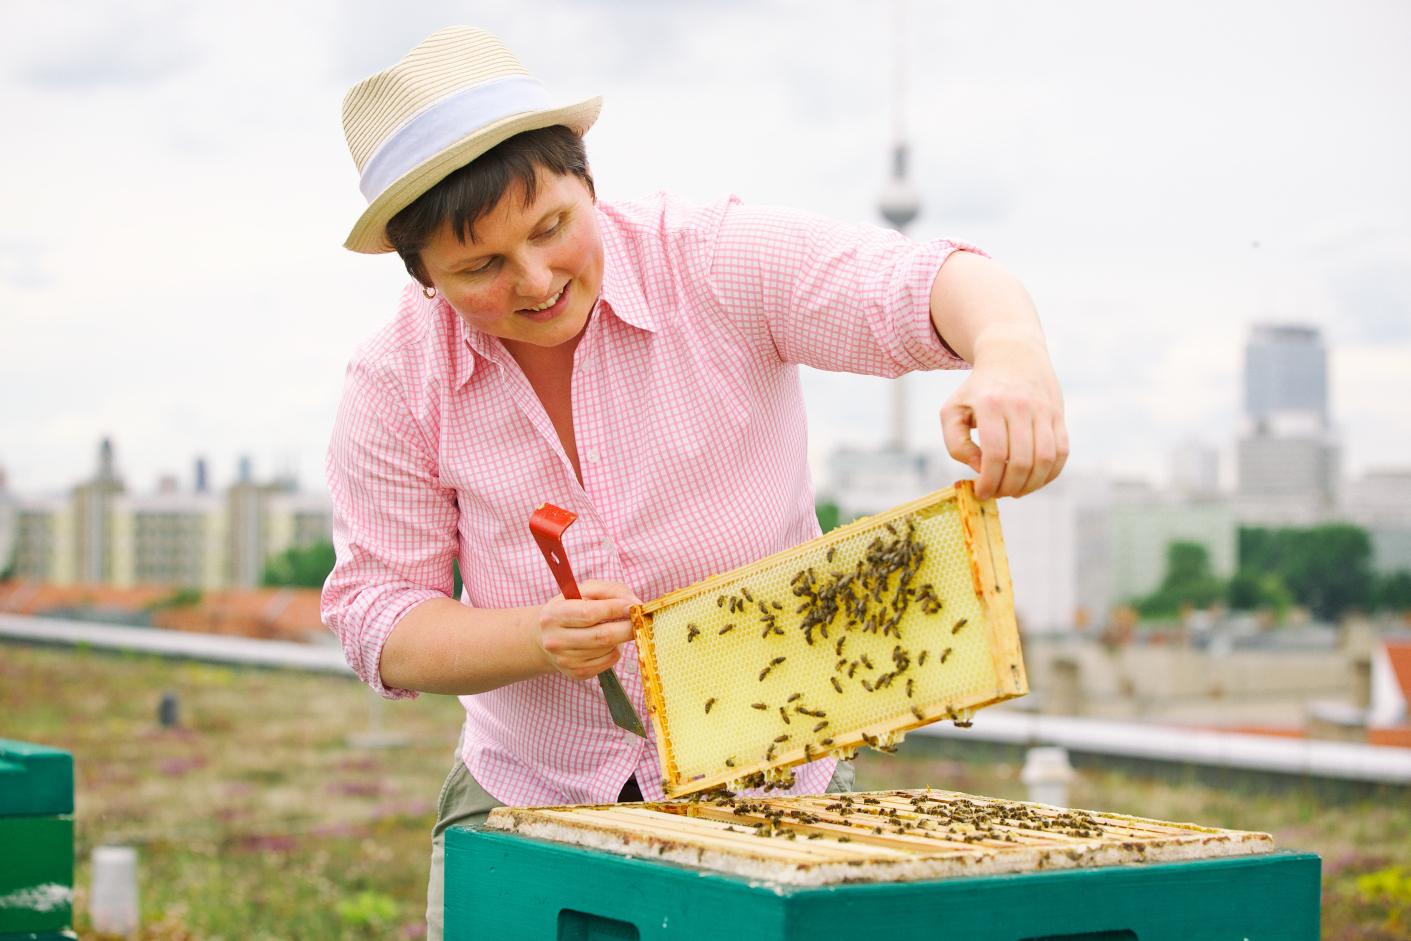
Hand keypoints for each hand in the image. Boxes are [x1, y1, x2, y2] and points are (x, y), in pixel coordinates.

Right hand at [536, 580, 640, 680]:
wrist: (546, 637)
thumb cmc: (571, 608)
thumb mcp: (584, 591)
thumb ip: (611, 591)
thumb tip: (636, 604)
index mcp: (554, 615)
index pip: (589, 613)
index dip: (616, 609)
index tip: (635, 606)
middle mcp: (556, 640)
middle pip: (602, 636)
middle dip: (627, 627)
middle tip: (640, 621)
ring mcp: (565, 660)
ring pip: (608, 649)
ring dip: (620, 638)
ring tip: (614, 628)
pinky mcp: (577, 673)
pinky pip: (609, 661)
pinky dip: (615, 650)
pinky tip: (607, 642)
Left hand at [939, 333, 1067, 499]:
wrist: (1012, 354)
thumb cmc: (977, 389)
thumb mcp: (952, 410)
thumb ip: (956, 444)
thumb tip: (979, 469)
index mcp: (991, 404)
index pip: (994, 453)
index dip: (989, 480)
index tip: (981, 492)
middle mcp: (1020, 406)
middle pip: (1021, 461)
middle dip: (1008, 486)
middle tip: (998, 493)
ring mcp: (1043, 410)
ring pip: (1045, 459)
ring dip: (1031, 484)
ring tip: (1015, 491)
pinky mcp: (1059, 415)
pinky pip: (1062, 452)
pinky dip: (1050, 474)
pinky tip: (1034, 480)